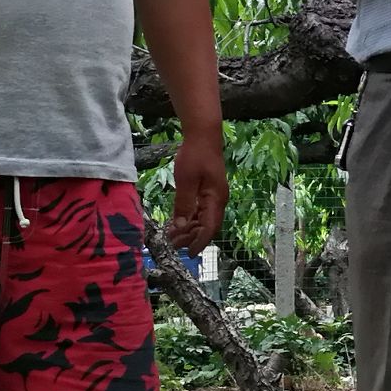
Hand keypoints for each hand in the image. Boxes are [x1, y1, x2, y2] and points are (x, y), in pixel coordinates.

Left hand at [166, 130, 226, 250]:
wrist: (203, 135)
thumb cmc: (195, 156)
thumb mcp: (186, 181)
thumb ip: (184, 204)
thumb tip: (180, 226)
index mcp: (215, 199)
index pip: (209, 228)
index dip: (199, 242)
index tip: (189, 254)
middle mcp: (218, 200)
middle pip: (206, 226)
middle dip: (191, 237)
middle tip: (173, 245)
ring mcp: (213, 195)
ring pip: (202, 219)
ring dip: (189, 229)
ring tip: (172, 236)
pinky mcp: (208, 190)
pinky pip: (200, 209)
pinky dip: (189, 218)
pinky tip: (177, 222)